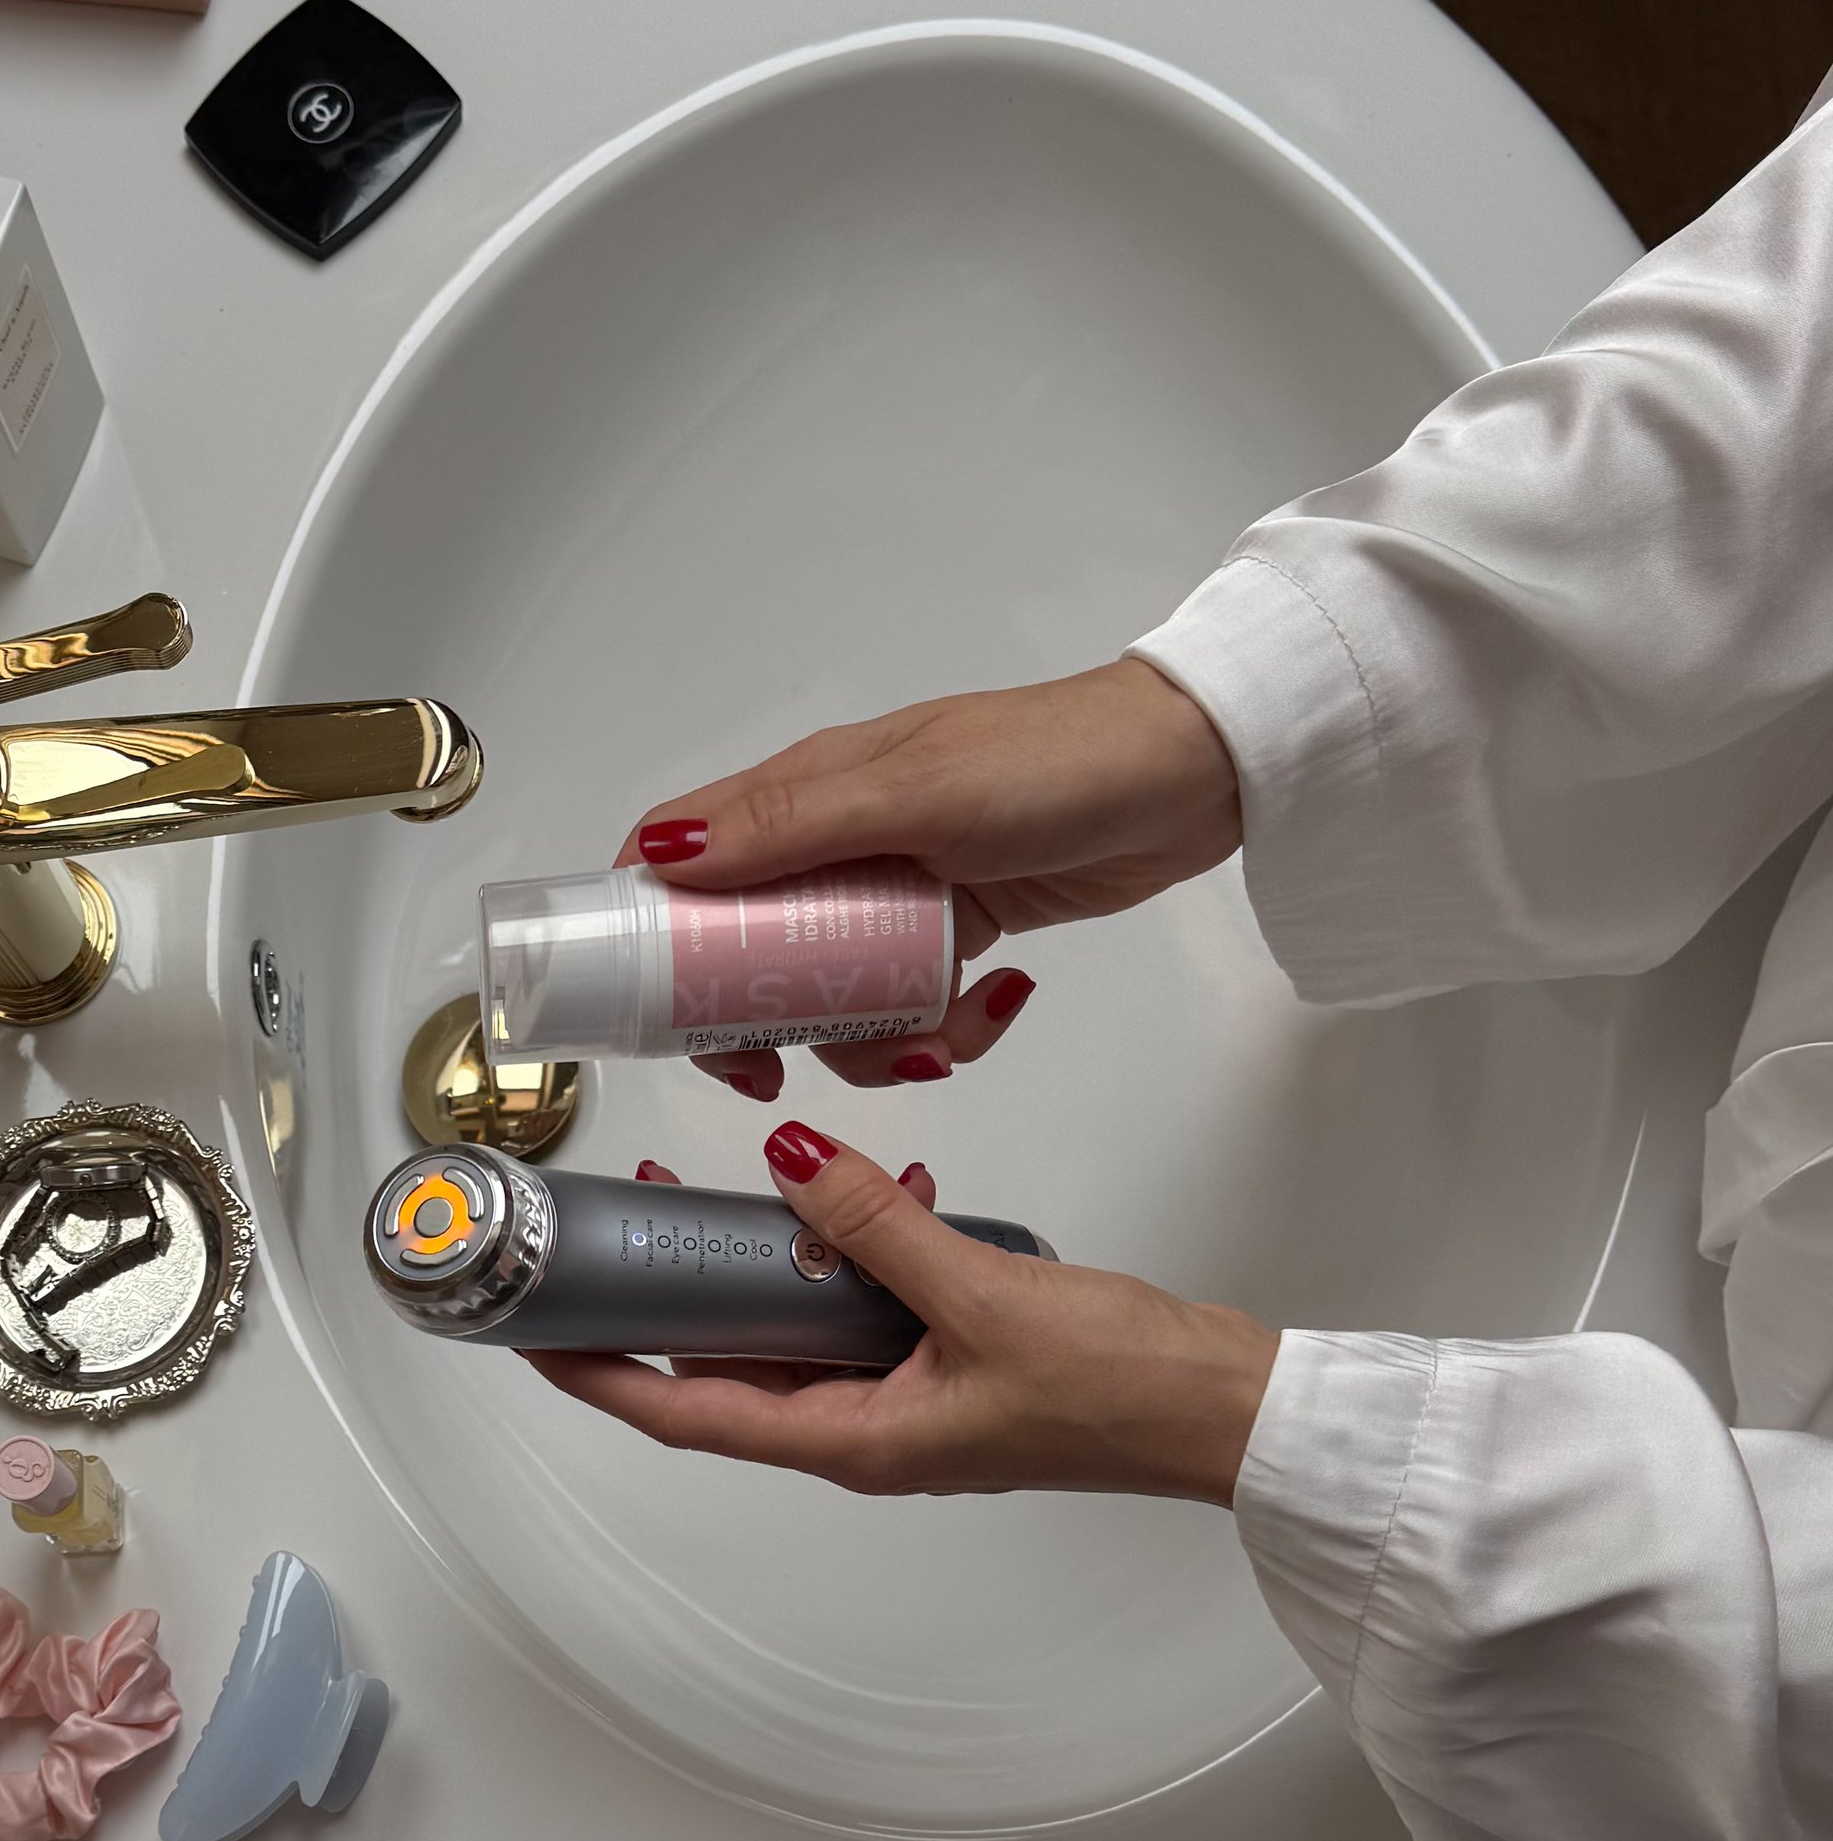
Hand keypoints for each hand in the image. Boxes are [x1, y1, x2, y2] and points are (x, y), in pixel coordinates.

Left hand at [531, 1127, 1276, 1504]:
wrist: (1221, 1405)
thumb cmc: (1116, 1382)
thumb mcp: (979, 1289)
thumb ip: (876, 1227)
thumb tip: (787, 1167)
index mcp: (854, 1438)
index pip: (688, 1413)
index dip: (603, 1377)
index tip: (535, 1335)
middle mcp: (865, 1429)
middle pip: (729, 1368)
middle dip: (672, 1296)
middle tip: (621, 1221)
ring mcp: (908, 1399)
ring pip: (797, 1333)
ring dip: (760, 1266)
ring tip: (727, 1187)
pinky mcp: (949, 1363)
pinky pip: (863, 1310)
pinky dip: (846, 1256)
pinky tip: (865, 1195)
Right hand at [622, 657, 1240, 1098]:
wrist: (1190, 775)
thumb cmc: (1050, 766)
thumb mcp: (912, 795)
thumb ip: (790, 828)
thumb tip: (661, 855)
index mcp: (804, 791)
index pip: (682, 857)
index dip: (651, 936)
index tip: (663, 1015)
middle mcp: (834, 839)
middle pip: (744, 949)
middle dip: (758, 1022)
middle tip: (780, 1074)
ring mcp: (896, 888)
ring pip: (832, 991)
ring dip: (869, 1040)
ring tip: (932, 1048)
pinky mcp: (954, 926)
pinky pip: (912, 999)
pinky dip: (944, 1025)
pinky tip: (996, 1003)